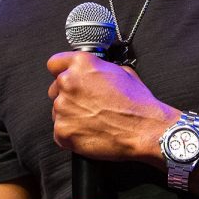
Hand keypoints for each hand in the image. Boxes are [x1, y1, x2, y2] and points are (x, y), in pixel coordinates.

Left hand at [46, 51, 175, 165]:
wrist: (145, 130)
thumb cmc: (137, 103)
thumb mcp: (122, 72)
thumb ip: (100, 69)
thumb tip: (94, 72)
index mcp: (81, 64)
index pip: (54, 64)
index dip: (62, 72)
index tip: (66, 79)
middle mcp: (68, 82)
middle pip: (54, 88)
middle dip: (67, 96)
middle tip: (86, 105)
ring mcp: (63, 108)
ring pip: (57, 111)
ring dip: (69, 115)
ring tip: (92, 121)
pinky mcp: (62, 131)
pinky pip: (59, 132)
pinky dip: (71, 134)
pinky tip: (89, 133)